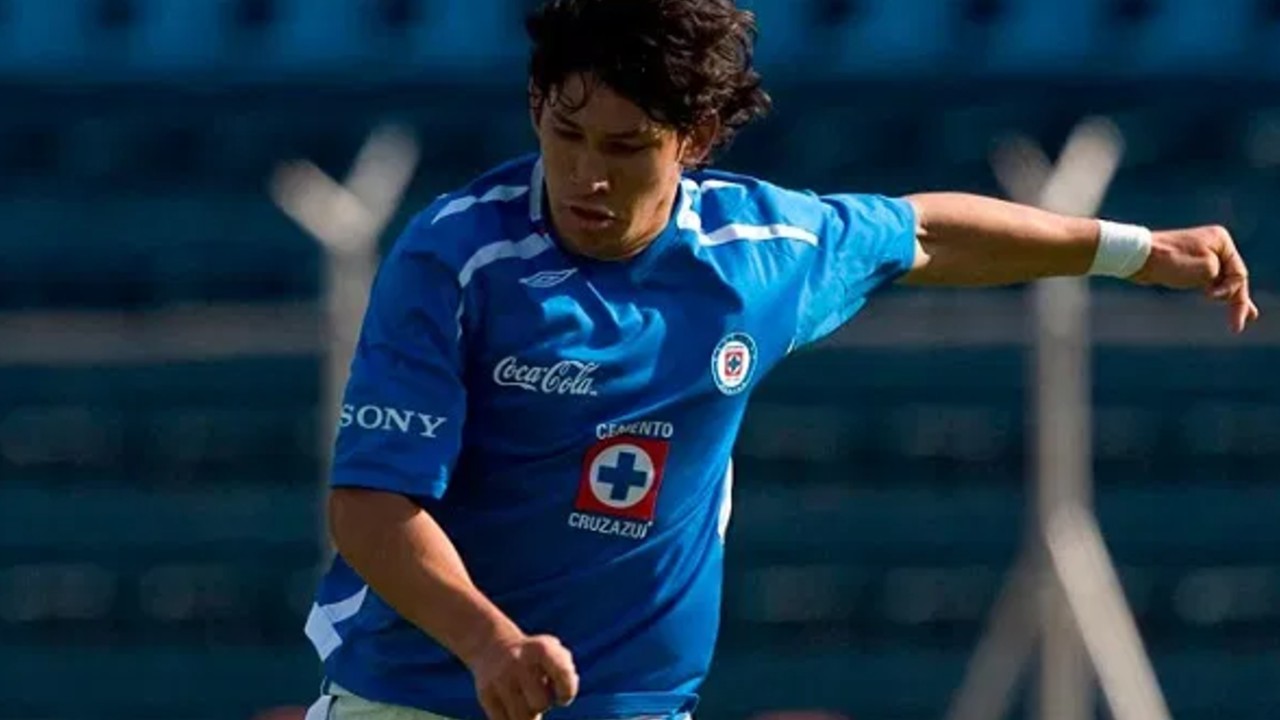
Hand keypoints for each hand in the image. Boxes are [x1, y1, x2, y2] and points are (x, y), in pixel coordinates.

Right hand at [468, 632, 579, 719]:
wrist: (492, 646)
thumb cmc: (534, 658)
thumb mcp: (554, 654)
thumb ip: (567, 674)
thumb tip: (562, 700)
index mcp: (542, 649)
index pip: (563, 674)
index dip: (567, 692)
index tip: (561, 696)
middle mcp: (519, 661)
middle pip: (541, 703)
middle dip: (543, 704)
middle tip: (534, 693)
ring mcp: (500, 679)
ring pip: (523, 718)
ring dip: (528, 716)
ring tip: (523, 700)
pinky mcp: (485, 695)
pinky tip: (511, 707)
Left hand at [1129, 225, 1259, 332]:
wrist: (1137, 257)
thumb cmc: (1170, 260)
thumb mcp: (1206, 270)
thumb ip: (1223, 280)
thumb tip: (1223, 289)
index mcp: (1221, 241)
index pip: (1238, 272)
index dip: (1231, 291)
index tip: (1210, 297)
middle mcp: (1214, 245)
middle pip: (1233, 277)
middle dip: (1239, 300)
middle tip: (1247, 319)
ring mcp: (1202, 256)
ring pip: (1222, 281)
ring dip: (1233, 299)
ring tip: (1248, 315)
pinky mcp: (1189, 266)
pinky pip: (1208, 282)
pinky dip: (1216, 293)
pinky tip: (1222, 300)